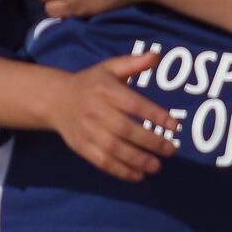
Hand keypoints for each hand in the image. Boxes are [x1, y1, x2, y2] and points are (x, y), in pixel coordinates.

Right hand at [40, 53, 177, 182]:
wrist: (56, 100)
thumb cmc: (91, 83)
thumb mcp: (109, 68)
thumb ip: (133, 63)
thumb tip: (156, 56)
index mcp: (105, 89)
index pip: (133, 104)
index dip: (155, 115)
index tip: (174, 126)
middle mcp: (95, 110)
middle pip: (125, 129)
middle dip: (150, 141)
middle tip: (171, 149)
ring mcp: (86, 130)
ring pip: (113, 149)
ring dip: (137, 160)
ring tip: (157, 166)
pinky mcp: (81, 146)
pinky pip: (102, 161)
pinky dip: (120, 171)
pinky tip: (138, 175)